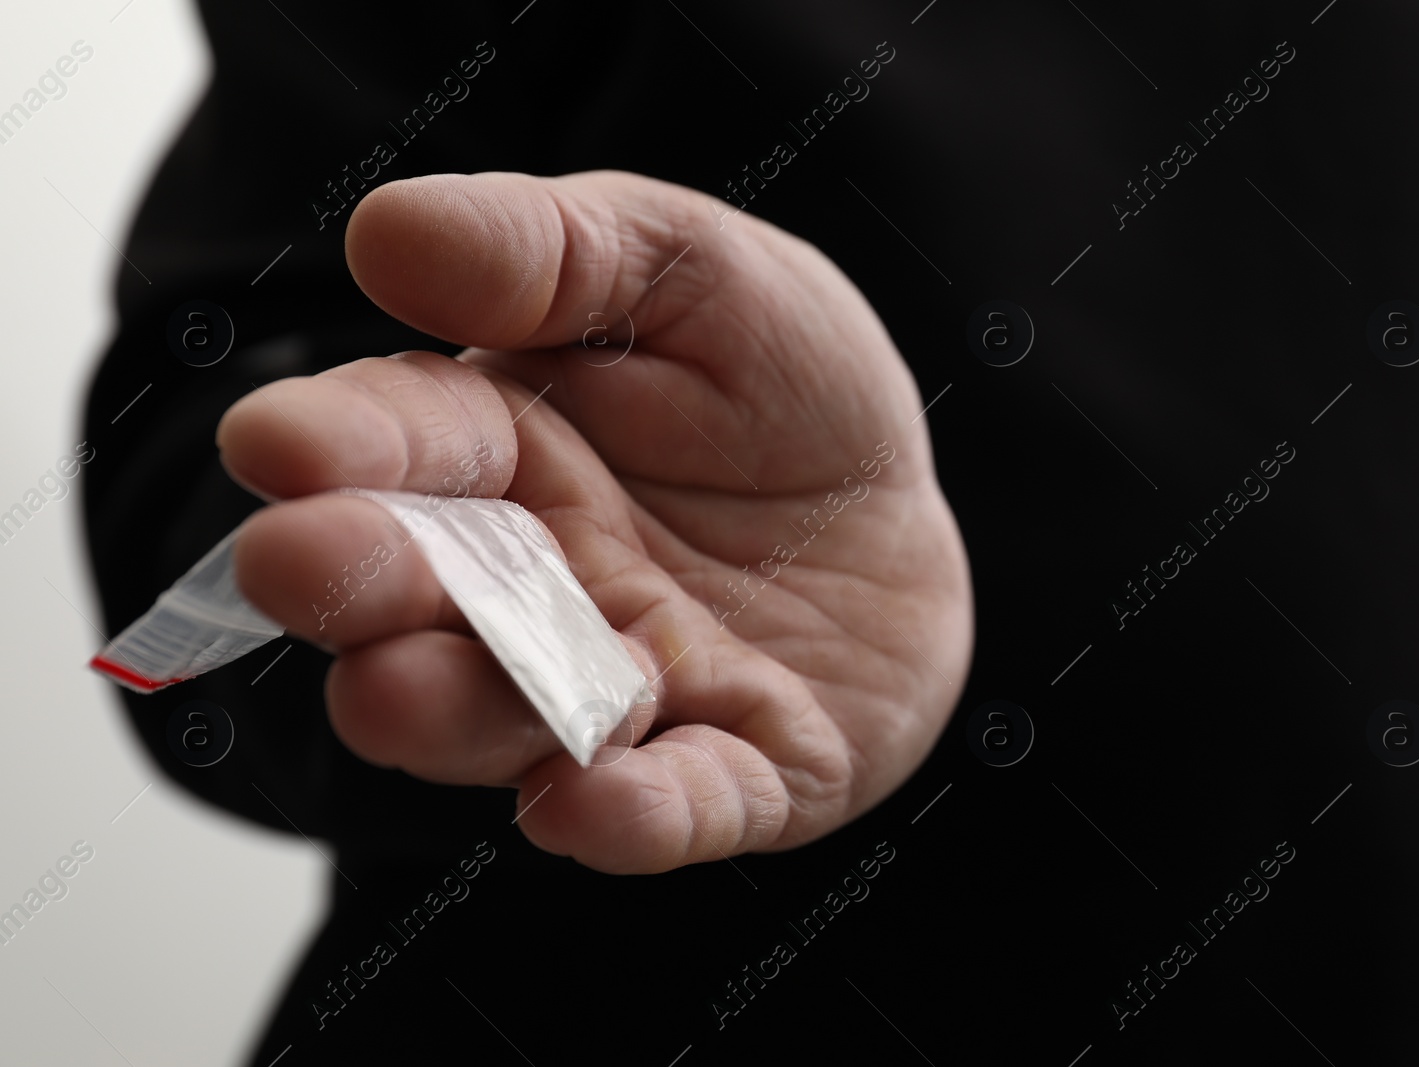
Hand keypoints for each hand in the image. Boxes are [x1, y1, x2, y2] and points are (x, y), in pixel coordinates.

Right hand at [216, 170, 972, 872]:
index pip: (409, 443)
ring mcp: (638, 687)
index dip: (341, 443)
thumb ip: (553, 250)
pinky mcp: (745, 765)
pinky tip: (587, 802)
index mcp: (508, 452)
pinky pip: (688, 800)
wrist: (901, 499)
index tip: (276, 441)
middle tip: (296, 564)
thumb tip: (388, 231)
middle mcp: (543, 587)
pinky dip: (635, 812)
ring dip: (459, 714)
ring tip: (392, 694)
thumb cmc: (778, 381)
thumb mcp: (690, 270)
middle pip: (436, 594)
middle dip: (363, 582)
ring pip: (527, 718)